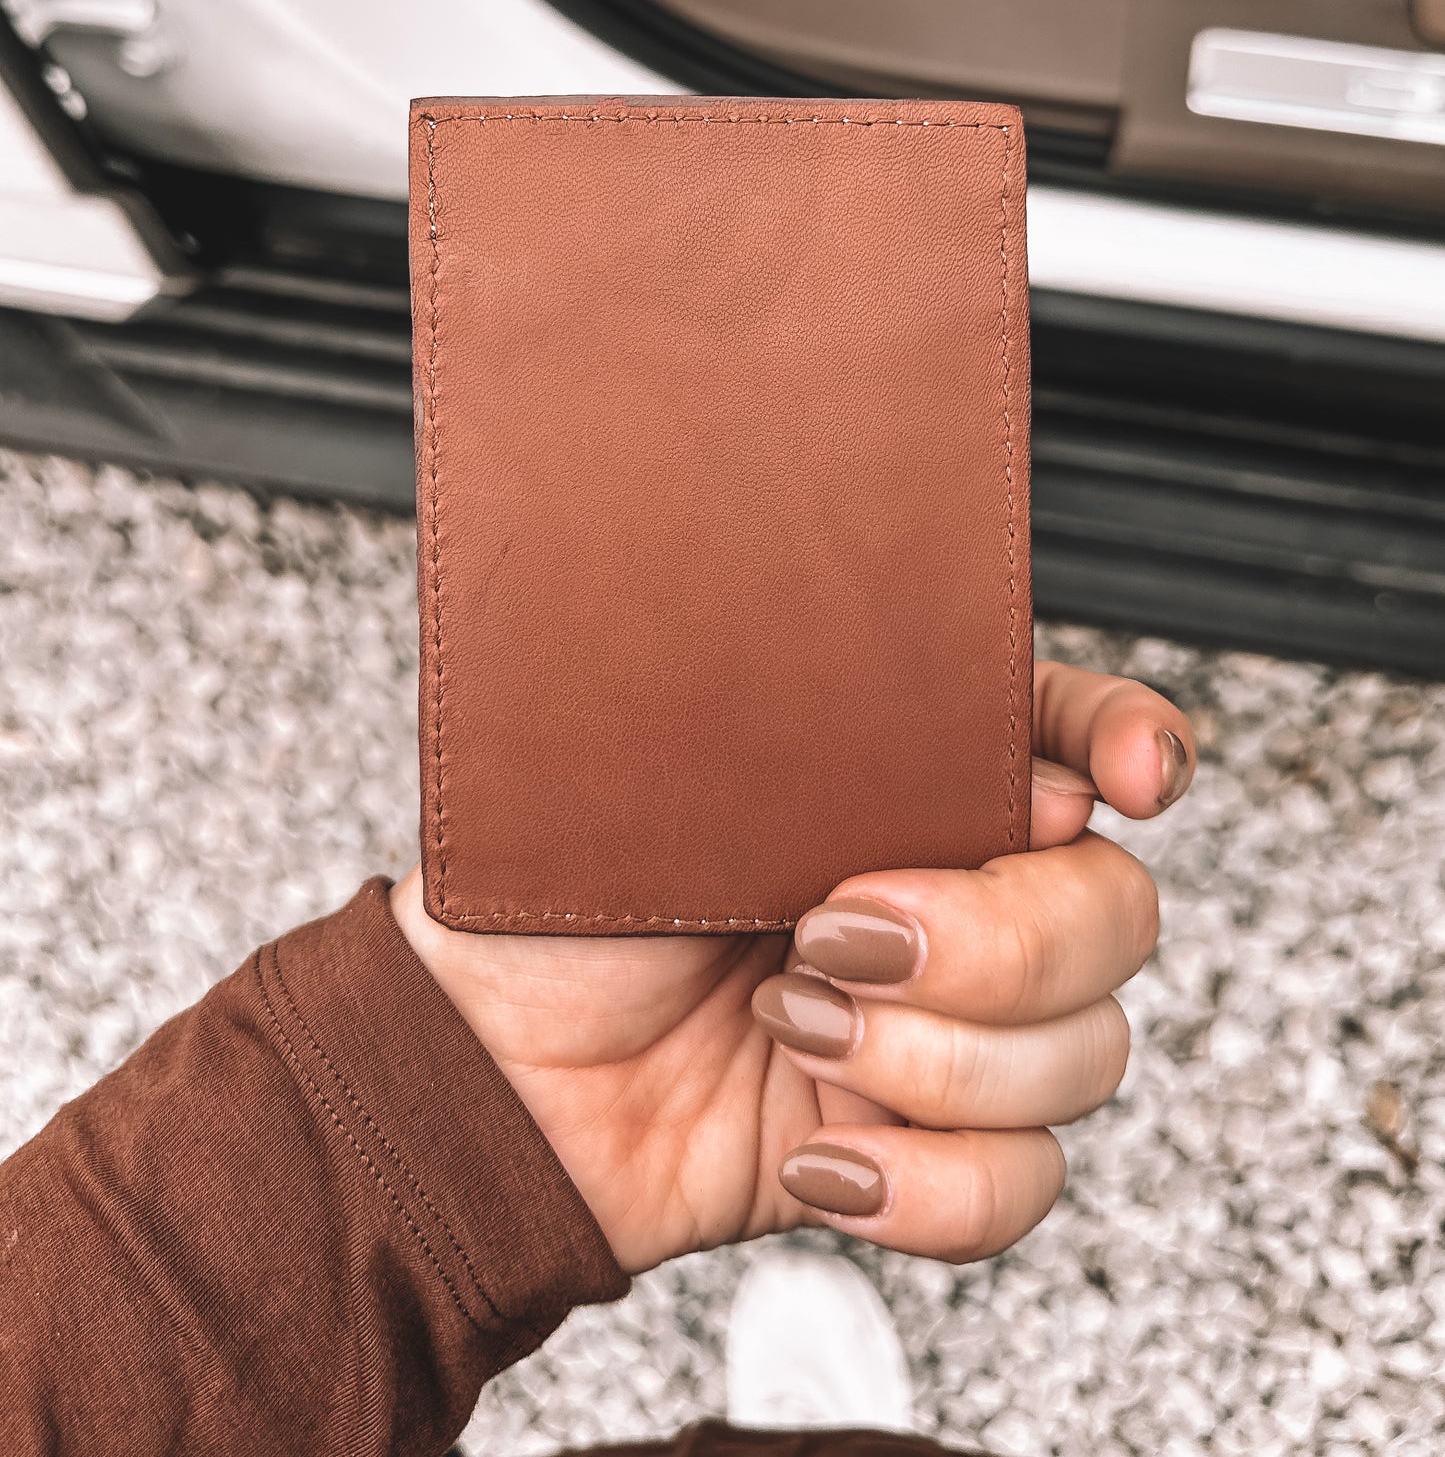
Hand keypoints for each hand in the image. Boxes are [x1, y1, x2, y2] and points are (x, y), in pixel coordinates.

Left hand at [391, 661, 1192, 1274]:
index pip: (1076, 731)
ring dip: (935, 1059)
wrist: (483, 1067)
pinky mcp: (919, 1145)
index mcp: (902, 769)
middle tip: (838, 927)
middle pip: (1115, 912)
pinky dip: (929, 1183)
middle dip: (999, 939)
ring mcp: (947, 1024)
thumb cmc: (555, 896)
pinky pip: (1020, 1185)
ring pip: (1086, 1056)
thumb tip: (1006, 757)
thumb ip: (830, 730)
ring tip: (790, 1023)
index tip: (1138, 777)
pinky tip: (821, 1150)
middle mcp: (950, 888)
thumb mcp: (666, 763)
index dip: (1136, 742)